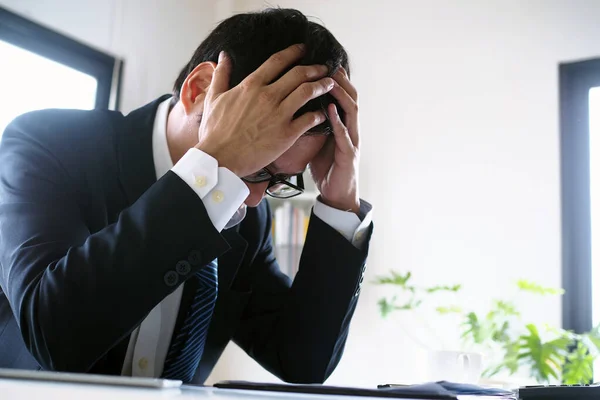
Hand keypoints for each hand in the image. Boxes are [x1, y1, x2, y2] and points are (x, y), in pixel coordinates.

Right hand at [195, 44, 334, 176]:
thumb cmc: (215, 131)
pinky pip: (310, 119)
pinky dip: (319, 114)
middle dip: (314, 68)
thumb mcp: (214, 98)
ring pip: (308, 92)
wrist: (219, 159)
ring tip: (330, 85)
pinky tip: (322, 113)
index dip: (293, 52)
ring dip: (322, 86)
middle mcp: (268, 96)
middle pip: (298, 74)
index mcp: (251, 85)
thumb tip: (223, 56)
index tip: (303, 49)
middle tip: (324, 68)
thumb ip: (221, 75)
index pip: (277, 61)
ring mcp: (279, 115)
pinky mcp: (287, 134)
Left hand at [309, 67, 360, 214]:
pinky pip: (345, 135)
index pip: (340, 94)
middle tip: (328, 64)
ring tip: (331, 82)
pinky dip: (338, 122)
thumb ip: (309, 121)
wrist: (336, 192)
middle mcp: (349, 127)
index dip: (333, 77)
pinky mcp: (349, 154)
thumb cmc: (326, 165)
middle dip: (340, 79)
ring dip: (341, 95)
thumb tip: (290, 103)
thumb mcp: (315, 139)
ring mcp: (352, 139)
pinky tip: (329, 112)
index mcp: (341, 122)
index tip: (320, 61)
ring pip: (352, 110)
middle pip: (350, 96)